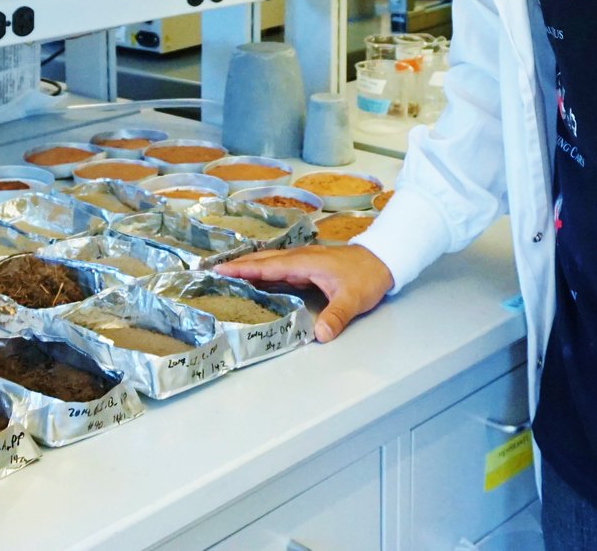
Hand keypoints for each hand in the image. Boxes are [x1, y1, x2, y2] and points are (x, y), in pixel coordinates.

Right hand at [216, 245, 394, 341]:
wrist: (384, 260)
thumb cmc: (367, 276)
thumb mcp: (353, 299)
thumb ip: (336, 316)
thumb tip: (320, 336)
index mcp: (304, 262)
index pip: (267, 266)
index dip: (243, 269)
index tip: (219, 271)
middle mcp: (300, 259)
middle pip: (263, 261)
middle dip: (238, 266)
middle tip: (212, 272)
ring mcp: (304, 262)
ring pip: (271, 264)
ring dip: (249, 268)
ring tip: (226, 277)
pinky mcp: (309, 268)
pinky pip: (280, 270)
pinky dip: (264, 274)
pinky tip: (257, 283)